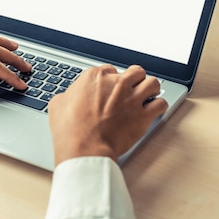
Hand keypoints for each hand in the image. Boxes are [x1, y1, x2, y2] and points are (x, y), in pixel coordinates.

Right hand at [47, 64, 167, 165]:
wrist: (84, 148)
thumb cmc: (70, 129)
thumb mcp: (58, 104)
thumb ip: (69, 95)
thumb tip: (70, 98)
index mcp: (95, 77)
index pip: (110, 69)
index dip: (111, 80)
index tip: (110, 88)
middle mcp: (116, 83)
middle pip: (135, 71)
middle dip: (134, 79)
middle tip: (131, 89)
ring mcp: (131, 98)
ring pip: (152, 83)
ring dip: (150, 89)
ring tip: (146, 96)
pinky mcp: (143, 115)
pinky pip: (160, 104)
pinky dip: (158, 106)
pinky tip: (152, 110)